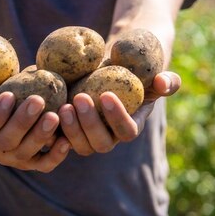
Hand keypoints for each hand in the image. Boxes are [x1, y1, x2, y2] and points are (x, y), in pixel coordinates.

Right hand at [0, 76, 71, 171]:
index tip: (9, 95)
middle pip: (7, 142)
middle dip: (23, 122)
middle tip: (37, 100)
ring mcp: (14, 157)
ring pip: (26, 153)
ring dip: (41, 136)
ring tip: (54, 116)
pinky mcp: (33, 160)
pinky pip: (44, 164)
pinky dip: (56, 155)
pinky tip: (66, 139)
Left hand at [58, 71, 180, 155]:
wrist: (107, 70)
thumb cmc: (133, 70)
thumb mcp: (151, 71)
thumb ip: (166, 79)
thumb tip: (164, 82)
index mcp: (131, 125)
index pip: (127, 131)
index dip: (117, 117)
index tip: (106, 94)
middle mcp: (110, 136)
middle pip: (101, 143)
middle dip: (90, 124)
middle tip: (79, 98)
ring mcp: (88, 137)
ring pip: (80, 146)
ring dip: (71, 129)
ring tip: (63, 106)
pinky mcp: (70, 133)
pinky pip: (61, 141)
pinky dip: (54, 131)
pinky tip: (48, 113)